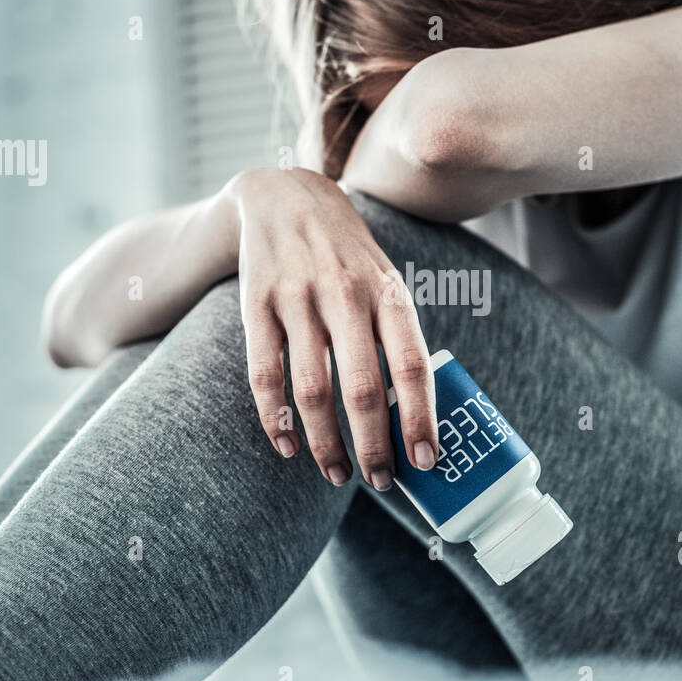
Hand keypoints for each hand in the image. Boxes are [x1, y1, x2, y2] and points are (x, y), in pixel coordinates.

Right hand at [224, 167, 438, 488]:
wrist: (284, 197)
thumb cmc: (348, 259)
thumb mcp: (384, 284)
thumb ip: (396, 339)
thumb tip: (412, 420)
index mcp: (387, 293)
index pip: (410, 364)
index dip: (419, 417)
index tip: (425, 462)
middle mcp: (344, 294)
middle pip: (361, 386)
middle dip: (372, 445)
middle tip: (380, 483)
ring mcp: (297, 298)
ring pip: (311, 389)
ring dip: (325, 442)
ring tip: (337, 475)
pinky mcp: (256, 304)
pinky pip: (264, 374)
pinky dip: (276, 419)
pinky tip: (289, 447)